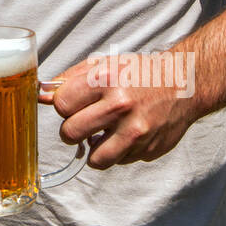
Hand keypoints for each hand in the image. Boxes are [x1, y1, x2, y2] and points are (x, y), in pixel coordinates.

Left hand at [38, 51, 202, 168]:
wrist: (184, 83)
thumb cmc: (139, 73)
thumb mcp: (103, 64)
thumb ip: (69, 80)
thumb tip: (41, 95)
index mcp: (105, 79)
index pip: (61, 105)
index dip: (64, 106)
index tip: (72, 104)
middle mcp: (121, 105)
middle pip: (71, 133)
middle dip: (73, 130)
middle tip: (84, 122)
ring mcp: (137, 131)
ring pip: (94, 159)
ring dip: (94, 149)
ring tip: (102, 134)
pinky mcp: (149, 150)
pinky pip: (120, 161)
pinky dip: (118, 152)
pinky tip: (126, 135)